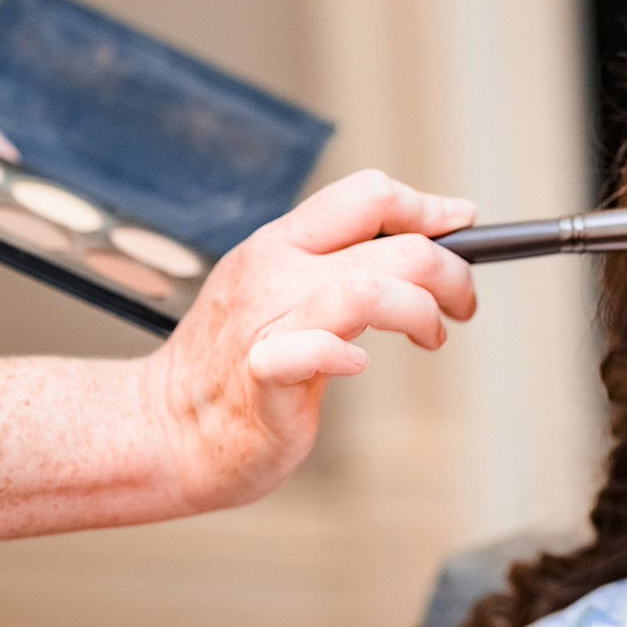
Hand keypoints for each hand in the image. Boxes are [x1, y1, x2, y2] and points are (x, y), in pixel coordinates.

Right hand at [141, 169, 478, 512]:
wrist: (163, 431)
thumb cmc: (235, 366)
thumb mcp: (283, 291)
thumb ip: (343, 264)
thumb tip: (429, 243)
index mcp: (280, 244)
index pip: (368, 195)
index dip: (427, 208)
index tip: (462, 227)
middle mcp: (273, 273)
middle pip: (391, 244)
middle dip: (450, 271)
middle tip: (462, 303)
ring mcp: (265, 325)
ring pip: (365, 288)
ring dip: (420, 311)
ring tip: (431, 336)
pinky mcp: (261, 381)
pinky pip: (309, 350)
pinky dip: (345, 354)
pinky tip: (357, 364)